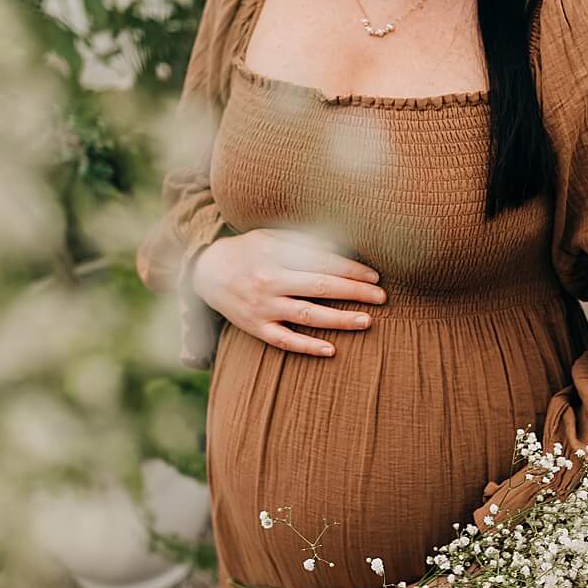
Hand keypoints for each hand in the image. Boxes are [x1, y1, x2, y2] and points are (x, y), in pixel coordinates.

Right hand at [192, 226, 386, 357]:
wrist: (206, 272)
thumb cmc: (247, 252)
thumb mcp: (270, 238)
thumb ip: (302, 243)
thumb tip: (339, 252)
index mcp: (275, 255)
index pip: (322, 263)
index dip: (351, 270)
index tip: (374, 277)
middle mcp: (269, 281)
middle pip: (320, 288)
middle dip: (354, 292)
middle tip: (381, 297)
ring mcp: (262, 307)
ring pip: (307, 316)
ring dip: (339, 319)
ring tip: (367, 321)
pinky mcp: (255, 327)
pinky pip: (284, 341)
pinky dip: (307, 347)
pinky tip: (331, 350)